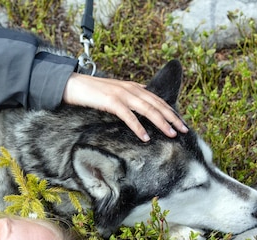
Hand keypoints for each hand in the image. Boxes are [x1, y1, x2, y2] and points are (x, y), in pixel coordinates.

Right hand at [62, 72, 188, 141]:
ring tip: (171, 134)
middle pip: (157, 104)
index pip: (157, 99)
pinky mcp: (111, 102)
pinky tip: (145, 137)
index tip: (181, 122)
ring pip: (147, 110)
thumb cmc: (90, 92)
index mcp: (133, 87)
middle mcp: (131, 89)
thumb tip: (140, 104)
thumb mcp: (113, 92)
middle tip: (184, 130)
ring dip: (161, 123)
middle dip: (172, 117)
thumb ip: (128, 97)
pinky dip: (138, 127)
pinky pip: (128, 116)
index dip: (170, 111)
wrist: (72, 84)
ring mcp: (122, 94)